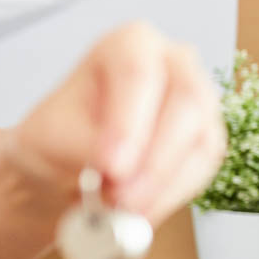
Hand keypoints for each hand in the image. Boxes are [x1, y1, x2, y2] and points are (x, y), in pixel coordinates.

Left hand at [12, 22, 226, 222]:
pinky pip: (203, 169)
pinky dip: (170, 197)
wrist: (66, 164)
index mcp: (128, 44)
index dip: (128, 123)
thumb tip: (119, 168)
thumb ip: (84, 146)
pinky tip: (140, 214)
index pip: (137, 73)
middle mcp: (174, 62)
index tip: (110, 166)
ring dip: (162, 185)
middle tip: (121, 198)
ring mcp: (200, 99)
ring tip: (121, 213)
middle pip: (185, 102)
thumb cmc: (56, 137)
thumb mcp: (51, 138)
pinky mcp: (208, 138)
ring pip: (201, 140)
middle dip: (153, 160)